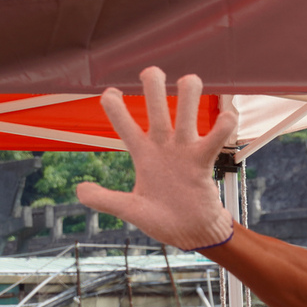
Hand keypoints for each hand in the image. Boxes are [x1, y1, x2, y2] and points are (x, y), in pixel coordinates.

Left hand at [76, 66, 237, 250]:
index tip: (111, 94)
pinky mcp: (203, 162)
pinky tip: (227, 118)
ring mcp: (184, 151)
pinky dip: (223, 127)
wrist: (191, 235)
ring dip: (188, 93)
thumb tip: (80, 190)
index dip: (114, 104)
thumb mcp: (129, 210)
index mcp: (142, 154)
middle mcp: (163, 146)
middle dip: (153, 84)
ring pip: (186, 112)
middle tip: (152, 72)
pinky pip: (214, 140)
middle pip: (156, 105)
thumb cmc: (162, 221)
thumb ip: (104, 200)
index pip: (123, 121)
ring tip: (190, 79)